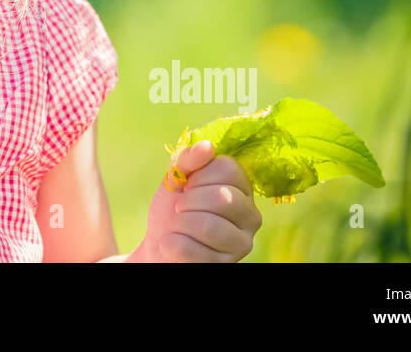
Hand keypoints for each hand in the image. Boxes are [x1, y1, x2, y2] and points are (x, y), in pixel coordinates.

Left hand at [137, 140, 261, 261]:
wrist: (160, 241)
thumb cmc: (173, 207)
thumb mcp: (176, 177)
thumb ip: (189, 160)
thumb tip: (207, 147)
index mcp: (242, 188)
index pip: (230, 169)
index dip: (200, 175)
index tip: (187, 185)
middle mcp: (251, 215)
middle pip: (223, 197)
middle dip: (189, 200)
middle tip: (179, 207)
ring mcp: (242, 243)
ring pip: (209, 226)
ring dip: (181, 223)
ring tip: (177, 225)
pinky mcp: (226, 264)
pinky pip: (195, 251)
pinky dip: (173, 244)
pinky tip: (171, 243)